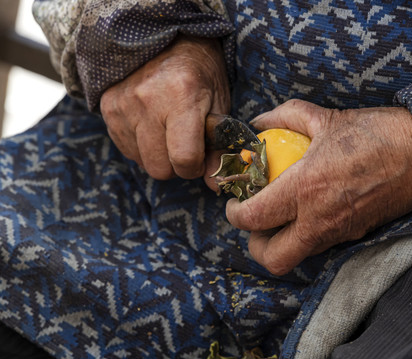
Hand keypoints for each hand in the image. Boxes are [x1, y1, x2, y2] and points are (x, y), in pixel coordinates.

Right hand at [100, 35, 229, 188]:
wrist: (163, 36)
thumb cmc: (198, 71)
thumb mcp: (219, 102)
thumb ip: (219, 145)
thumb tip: (216, 184)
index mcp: (182, 96)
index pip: (184, 158)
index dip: (196, 167)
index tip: (201, 157)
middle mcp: (147, 101)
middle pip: (160, 168)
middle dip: (177, 165)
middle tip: (186, 145)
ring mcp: (123, 105)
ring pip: (143, 162)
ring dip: (159, 155)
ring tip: (169, 131)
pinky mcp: (108, 109)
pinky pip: (127, 150)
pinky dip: (142, 146)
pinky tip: (152, 126)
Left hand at [226, 100, 411, 274]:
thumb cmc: (377, 132)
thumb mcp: (326, 117)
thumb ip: (285, 116)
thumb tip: (259, 121)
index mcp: (306, 189)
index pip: (254, 218)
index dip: (235, 214)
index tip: (234, 204)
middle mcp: (320, 219)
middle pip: (273, 258)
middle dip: (256, 246)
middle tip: (256, 221)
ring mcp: (340, 231)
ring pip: (298, 256)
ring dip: (281, 242)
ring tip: (281, 215)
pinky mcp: (357, 234)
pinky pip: (321, 245)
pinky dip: (307, 235)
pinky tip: (311, 209)